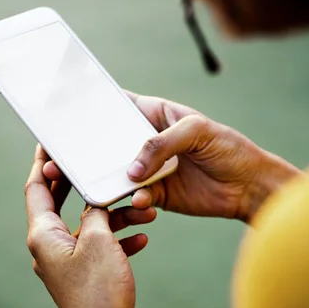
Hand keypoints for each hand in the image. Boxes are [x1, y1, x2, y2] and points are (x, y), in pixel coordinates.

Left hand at [25, 146, 155, 307]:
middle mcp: (50, 246)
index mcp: (43, 235)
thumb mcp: (98, 240)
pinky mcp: (85, 273)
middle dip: (82, 184)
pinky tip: (142, 237)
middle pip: (62, 204)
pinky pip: (101, 246)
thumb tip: (93, 200)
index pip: (37, 188)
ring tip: (146, 210)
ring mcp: (68, 261)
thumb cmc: (98, 290)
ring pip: (89, 225)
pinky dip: (119, 238)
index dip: (43, 163)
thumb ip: (94, 212)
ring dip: (115, 215)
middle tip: (95, 163)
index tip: (49, 143)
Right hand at [44, 93, 301, 223]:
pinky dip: (132, 200)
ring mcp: (149, 169)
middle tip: (59, 159)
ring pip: (115, 172)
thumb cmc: (229, 149)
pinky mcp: (155, 194)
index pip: (117, 106)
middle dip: (85, 151)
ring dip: (100, 179)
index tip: (64, 112)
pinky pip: (133, 197)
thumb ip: (162, 143)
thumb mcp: (199, 132)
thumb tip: (131, 170)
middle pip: (107, 143)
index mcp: (154, 115)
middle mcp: (147, 142)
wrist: (249, 187)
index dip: (91, 107)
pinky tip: (141, 201)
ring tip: (84, 184)